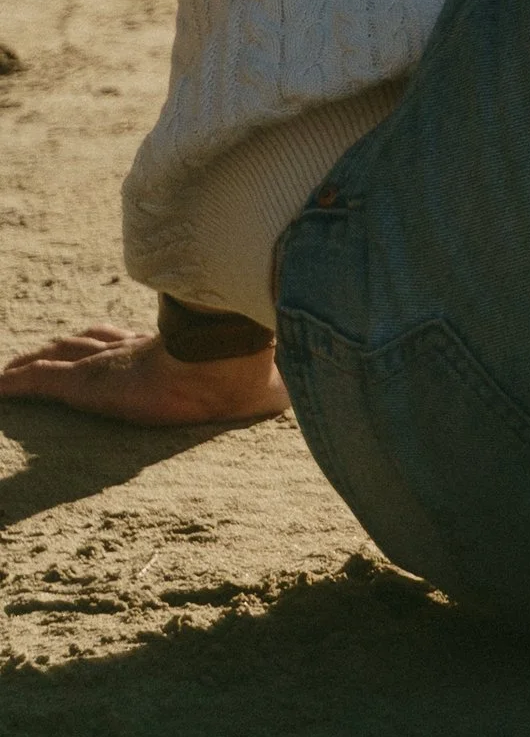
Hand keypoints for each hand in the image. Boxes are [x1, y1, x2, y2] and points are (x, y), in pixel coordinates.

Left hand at [0, 322, 287, 428]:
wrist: (218, 371)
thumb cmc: (236, 379)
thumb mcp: (249, 387)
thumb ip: (264, 388)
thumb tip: (295, 398)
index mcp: (158, 350)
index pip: (123, 339)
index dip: (106, 338)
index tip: (97, 338)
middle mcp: (126, 352)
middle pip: (85, 342)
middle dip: (65, 345)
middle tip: (46, 350)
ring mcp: (102, 366)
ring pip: (56, 359)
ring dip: (33, 363)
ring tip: (13, 370)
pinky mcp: (84, 385)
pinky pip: (38, 383)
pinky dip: (14, 385)